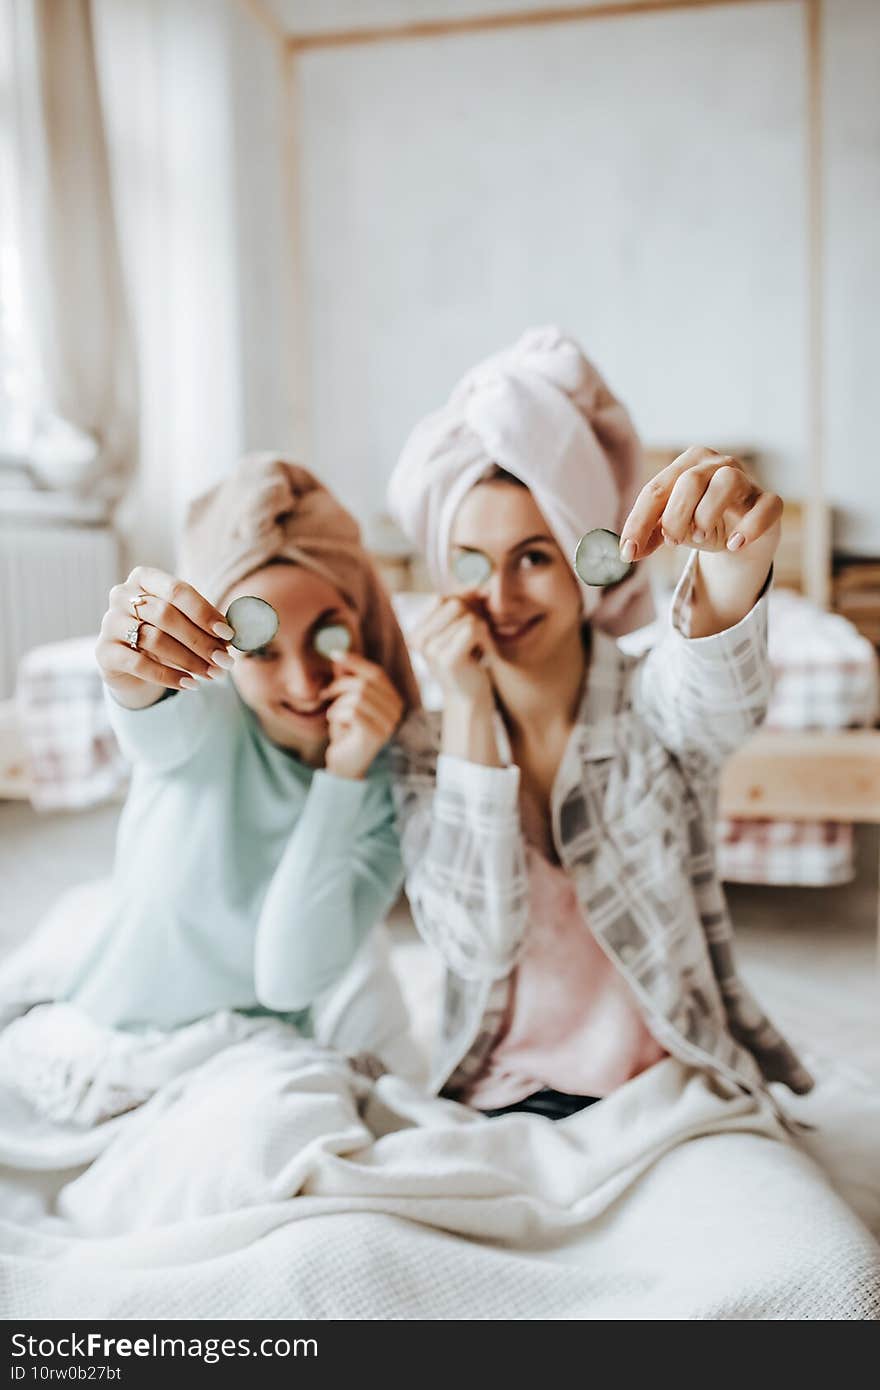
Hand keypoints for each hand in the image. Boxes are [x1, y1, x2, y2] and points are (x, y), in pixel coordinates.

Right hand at [95, 566, 235, 709]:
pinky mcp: (104, 651)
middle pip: (165, 615)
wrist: (130, 662)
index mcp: (145, 578)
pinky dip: (169, 676)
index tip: (228, 634)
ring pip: (154, 640)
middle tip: (225, 661)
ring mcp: (109, 622)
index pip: (177, 590)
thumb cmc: (164, 633)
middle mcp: (122, 595)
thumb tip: (233, 635)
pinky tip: (190, 684)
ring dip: (189, 660)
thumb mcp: (185, 623)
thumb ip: (206, 624)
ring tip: (212, 674)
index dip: (204, 612)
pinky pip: (139, 664)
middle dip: (200, 640)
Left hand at [323, 652, 404, 779]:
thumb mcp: (345, 702)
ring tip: (333, 715)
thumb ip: (346, 681)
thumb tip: (340, 659)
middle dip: (340, 685)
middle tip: (325, 694)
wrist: (345, 766)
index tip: (335, 654)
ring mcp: (389, 724)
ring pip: (358, 697)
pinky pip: (353, 712)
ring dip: (338, 704)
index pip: (377, 673)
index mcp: (393, 700)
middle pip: (366, 683)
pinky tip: (336, 725)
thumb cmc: (346, 733)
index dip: (356, 662)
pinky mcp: (376, 735)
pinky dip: (338, 715)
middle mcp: (396, 711)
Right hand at [409, 596, 493, 704]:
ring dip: (481, 631)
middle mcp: (418, 639)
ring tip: (476, 649)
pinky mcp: (447, 658)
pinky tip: (481, 654)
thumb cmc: (467, 663)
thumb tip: (479, 586)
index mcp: (416, 632)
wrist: (469, 700)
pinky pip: (473, 628)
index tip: (472, 625)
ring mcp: (431, 649)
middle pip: (455, 603)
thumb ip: (463, 607)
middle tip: (477, 639)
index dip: (464, 605)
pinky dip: (485, 638)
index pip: (443, 598)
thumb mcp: (459, 631)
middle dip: (474, 616)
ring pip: (467, 616)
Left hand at [619, 447, 781, 561]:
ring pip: (727, 482)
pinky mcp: (769, 501)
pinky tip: (734, 544)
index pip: (656, 490)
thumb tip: (628, 551)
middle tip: (673, 542)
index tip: (628, 552)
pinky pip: (766, 506)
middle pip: (689, 482)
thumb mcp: (673, 528)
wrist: (741, 536)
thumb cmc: (702, 523)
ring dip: (707, 515)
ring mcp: (747, 480)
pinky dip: (749, 527)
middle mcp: (716, 464)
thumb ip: (650, 535)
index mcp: (686, 465)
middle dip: (675, 517)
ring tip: (701, 538)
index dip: (639, 522)